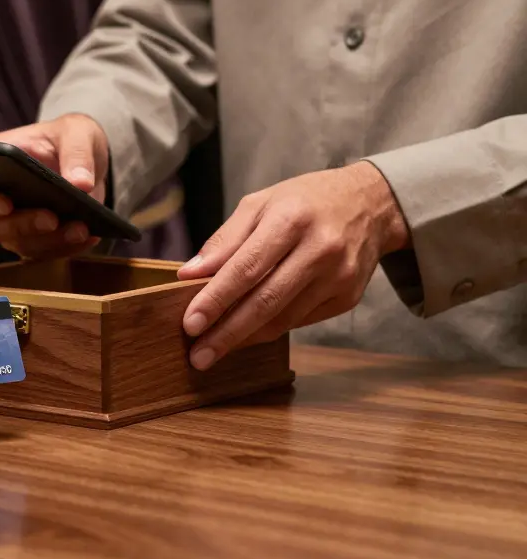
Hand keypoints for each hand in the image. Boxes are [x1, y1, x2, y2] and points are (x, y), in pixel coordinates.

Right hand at [0, 113, 109, 257]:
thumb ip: (77, 152)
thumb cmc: (67, 138)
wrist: (85, 162)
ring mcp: (13, 225)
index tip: (5, 204)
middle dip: (24, 225)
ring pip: (21, 244)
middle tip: (52, 218)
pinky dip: (69, 246)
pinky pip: (47, 253)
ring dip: (51, 240)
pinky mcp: (37, 241)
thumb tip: (81, 184)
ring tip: (81, 228)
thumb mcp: (77, 131)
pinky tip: (90, 234)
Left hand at [176, 161, 409, 369]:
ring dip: (245, 338)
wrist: (370, 203)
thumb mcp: (260, 204)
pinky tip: (248, 333)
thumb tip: (188, 273)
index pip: (246, 268)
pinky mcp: (348, 297)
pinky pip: (300, 321)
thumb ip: (224, 240)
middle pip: (265, 302)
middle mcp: (320, 250)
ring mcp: (339, 277)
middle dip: (227, 333)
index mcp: (291, 220)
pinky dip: (271, 329)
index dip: (215, 300)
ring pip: (283, 319)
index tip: (190, 324)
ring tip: (214, 349)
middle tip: (197, 356)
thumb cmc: (304, 201)